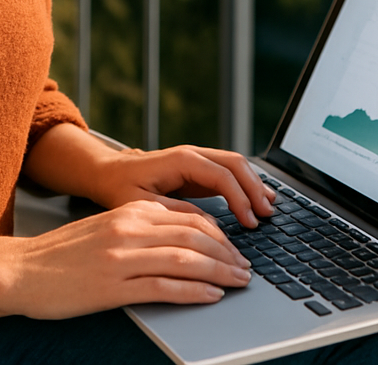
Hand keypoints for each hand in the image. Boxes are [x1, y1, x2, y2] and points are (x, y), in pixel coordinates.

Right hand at [0, 200, 252, 317]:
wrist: (22, 270)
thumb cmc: (64, 253)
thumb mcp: (107, 226)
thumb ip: (142, 227)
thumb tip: (183, 238)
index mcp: (130, 211)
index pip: (189, 217)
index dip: (220, 233)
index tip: (234, 248)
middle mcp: (130, 228)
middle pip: (194, 237)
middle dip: (227, 253)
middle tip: (245, 268)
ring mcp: (122, 258)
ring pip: (185, 260)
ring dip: (219, 272)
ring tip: (237, 282)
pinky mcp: (113, 287)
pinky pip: (164, 288)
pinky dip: (194, 292)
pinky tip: (211, 297)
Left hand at [90, 144, 275, 228]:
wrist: (108, 173)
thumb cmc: (120, 188)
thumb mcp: (141, 205)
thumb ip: (173, 212)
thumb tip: (207, 222)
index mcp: (180, 160)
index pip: (221, 175)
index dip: (240, 198)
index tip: (250, 221)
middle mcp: (192, 154)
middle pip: (234, 163)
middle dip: (254, 187)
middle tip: (268, 214)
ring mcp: (196, 159)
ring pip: (235, 164)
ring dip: (254, 183)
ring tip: (269, 207)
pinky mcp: (198, 170)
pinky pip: (227, 172)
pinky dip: (245, 183)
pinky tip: (256, 198)